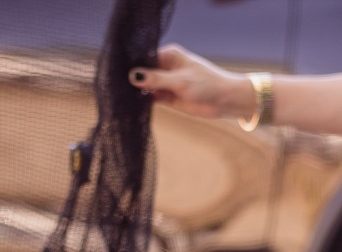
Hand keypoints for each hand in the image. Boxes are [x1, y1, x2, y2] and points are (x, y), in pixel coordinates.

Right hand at [129, 44, 255, 119]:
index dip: (131, 66)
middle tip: (116, 89)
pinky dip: (144, 101)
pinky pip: (152, 97)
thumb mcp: (180, 81)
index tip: (117, 75)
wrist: (225, 101)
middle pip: (143, 72)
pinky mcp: (169, 97)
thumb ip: (156, 79)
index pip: (143, 58)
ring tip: (123, 98)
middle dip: (132, 80)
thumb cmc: (207, 85)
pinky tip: (134, 105)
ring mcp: (167, 82)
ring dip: (137, 92)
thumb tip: (133, 76)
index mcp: (169, 55)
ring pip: (146, 86)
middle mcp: (166, 67)